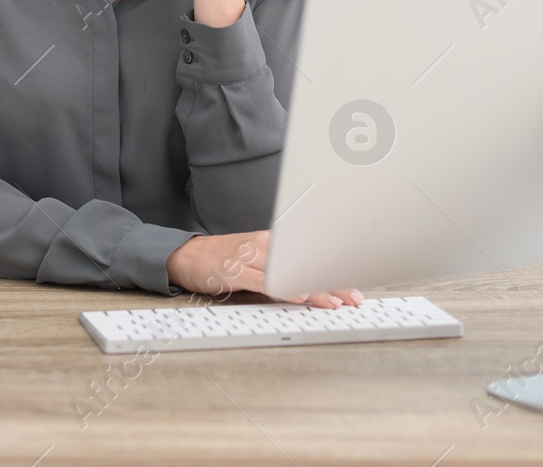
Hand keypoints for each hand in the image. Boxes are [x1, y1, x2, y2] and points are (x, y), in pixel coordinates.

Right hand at [165, 230, 363, 308]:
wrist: (188, 256)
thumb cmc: (225, 259)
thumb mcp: (256, 257)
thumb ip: (280, 267)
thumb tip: (311, 282)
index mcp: (272, 242)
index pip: (309, 255)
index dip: (333, 271)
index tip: (354, 285)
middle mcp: (264, 246)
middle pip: (304, 263)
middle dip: (332, 281)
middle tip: (354, 297)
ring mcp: (249, 258)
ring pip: (288, 273)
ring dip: (314, 288)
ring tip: (334, 301)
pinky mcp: (235, 272)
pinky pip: (264, 281)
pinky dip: (283, 289)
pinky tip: (298, 296)